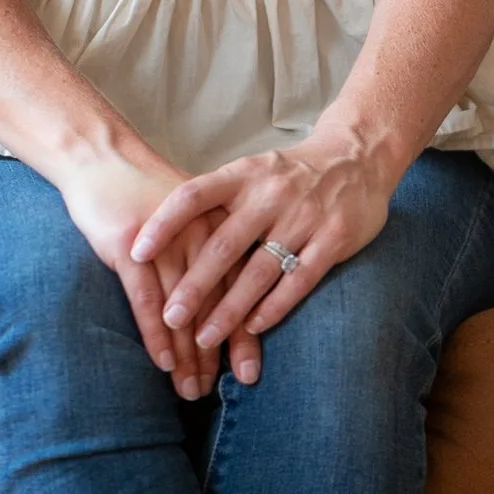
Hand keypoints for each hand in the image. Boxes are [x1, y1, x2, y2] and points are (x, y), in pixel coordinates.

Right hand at [56, 144, 263, 395]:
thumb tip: (225, 304)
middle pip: (215, 305)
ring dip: (188, 356)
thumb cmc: (144, 192)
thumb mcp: (188, 216)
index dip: (245, 335)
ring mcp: (165, 242)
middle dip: (217, 355)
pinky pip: (146, 301)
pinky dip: (156, 336)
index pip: (239, 291)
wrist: (102, 157)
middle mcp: (200, 235)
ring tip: (190, 391)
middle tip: (220, 393)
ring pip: (183, 310)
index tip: (250, 374)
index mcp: (219, 227)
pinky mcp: (129, 247)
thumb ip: (209, 252)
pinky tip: (164, 364)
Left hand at [131, 135, 398, 352]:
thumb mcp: (253, 172)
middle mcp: (271, 193)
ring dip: (230, 309)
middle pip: (224, 245)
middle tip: (170, 318)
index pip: (194, 195)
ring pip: (259, 271)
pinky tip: (252, 328)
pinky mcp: (333, 239)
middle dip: (194, 286)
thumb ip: (219, 201)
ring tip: (205, 338)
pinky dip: (274, 307)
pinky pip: (298, 280)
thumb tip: (164, 238)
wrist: (358, 156)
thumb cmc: (291, 174)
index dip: (163, 224)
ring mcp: (304, 217)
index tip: (135, 252)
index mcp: (244, 174)